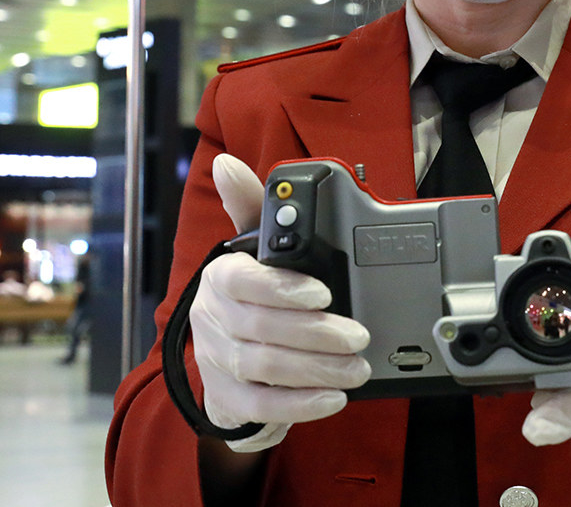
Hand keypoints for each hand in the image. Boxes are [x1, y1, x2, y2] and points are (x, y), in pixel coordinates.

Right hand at [188, 154, 371, 451]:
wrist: (225, 358)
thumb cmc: (248, 295)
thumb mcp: (250, 249)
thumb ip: (250, 207)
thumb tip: (226, 163)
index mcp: (219, 278)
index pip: (241, 281)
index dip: (282, 287)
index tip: (324, 292)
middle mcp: (212, 320)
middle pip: (262, 328)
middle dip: (316, 333)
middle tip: (358, 336)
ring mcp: (216, 361)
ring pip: (266, 367)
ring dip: (317, 369)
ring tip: (356, 367)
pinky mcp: (227, 398)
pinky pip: (262, 406)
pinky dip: (300, 404)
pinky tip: (332, 399)